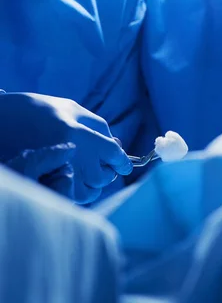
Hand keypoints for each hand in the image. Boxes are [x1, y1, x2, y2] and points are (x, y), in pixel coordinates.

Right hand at [0, 92, 132, 202]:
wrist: (3, 119)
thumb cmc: (41, 110)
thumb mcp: (73, 109)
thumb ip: (100, 126)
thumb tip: (117, 145)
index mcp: (79, 134)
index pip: (114, 155)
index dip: (123, 162)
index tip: (124, 164)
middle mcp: (70, 157)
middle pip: (103, 177)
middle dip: (106, 171)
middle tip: (99, 161)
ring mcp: (56, 173)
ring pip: (89, 193)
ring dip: (92, 184)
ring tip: (85, 171)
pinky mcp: (45, 184)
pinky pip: (70, 198)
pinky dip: (76, 192)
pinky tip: (72, 178)